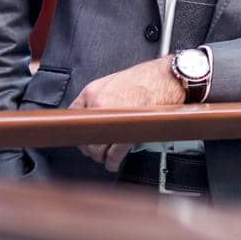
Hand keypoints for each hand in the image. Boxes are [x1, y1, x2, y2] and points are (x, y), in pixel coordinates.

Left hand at [68, 58, 183, 171]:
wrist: (168, 77)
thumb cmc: (146, 78)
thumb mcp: (114, 82)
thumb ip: (100, 98)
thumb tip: (93, 114)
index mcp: (93, 91)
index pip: (72, 116)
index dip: (78, 129)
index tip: (83, 135)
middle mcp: (98, 104)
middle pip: (84, 135)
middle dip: (89, 146)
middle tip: (95, 149)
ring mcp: (112, 118)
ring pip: (96, 148)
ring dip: (100, 156)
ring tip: (106, 156)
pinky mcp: (128, 131)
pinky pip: (113, 154)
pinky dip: (112, 162)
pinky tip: (113, 162)